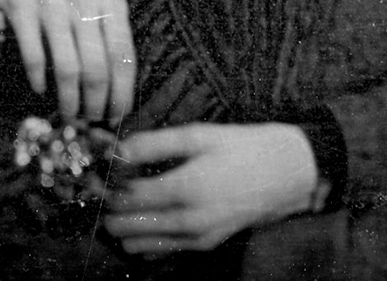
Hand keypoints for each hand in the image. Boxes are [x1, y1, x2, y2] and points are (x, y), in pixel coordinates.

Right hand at [0, 0, 134, 125]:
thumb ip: (108, 31)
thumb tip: (118, 87)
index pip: (123, 53)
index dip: (123, 89)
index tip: (119, 114)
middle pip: (98, 65)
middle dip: (97, 102)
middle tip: (91, 120)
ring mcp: (51, 2)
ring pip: (68, 66)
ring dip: (69, 99)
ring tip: (68, 113)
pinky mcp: (21, 6)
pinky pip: (35, 55)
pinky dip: (39, 80)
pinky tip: (40, 89)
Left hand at [104, 122, 318, 255]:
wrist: (285, 174)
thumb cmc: (241, 147)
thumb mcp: (200, 134)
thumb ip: (155, 143)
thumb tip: (117, 150)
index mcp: (185, 188)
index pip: (126, 197)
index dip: (107, 185)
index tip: (101, 171)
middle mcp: (187, 221)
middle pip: (125, 226)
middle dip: (109, 207)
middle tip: (107, 185)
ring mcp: (195, 239)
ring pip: (137, 244)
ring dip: (123, 225)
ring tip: (125, 198)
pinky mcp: (203, 246)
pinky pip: (159, 251)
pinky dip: (143, 238)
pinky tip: (145, 215)